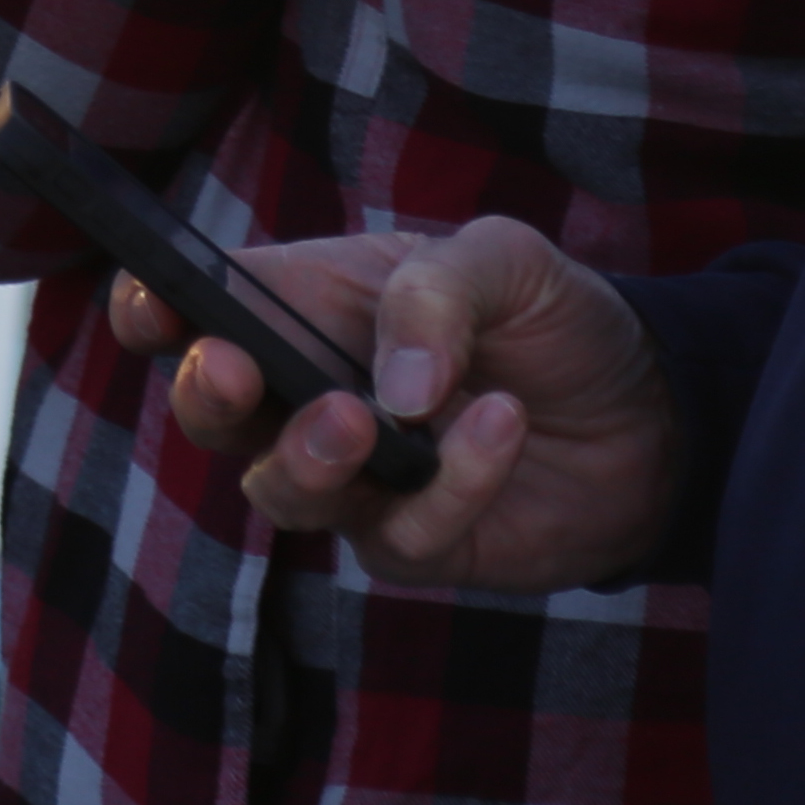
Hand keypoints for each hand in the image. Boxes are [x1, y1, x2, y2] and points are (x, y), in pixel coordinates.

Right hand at [127, 218, 679, 590]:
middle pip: (212, 411)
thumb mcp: (505, 259)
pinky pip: (399, 533)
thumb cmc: (554, 320)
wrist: (654, 414)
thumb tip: (389, 391)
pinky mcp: (415, 544)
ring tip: (368, 418)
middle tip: (234, 369)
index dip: (155, 307)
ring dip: (311, 456)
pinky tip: (500, 425)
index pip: (201, 307)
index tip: (150, 303)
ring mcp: (357, 480)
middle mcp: (311, 395)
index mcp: (308, 306)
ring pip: (282, 492)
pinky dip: (452, 482)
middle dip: (206, 393)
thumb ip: (435, 291)